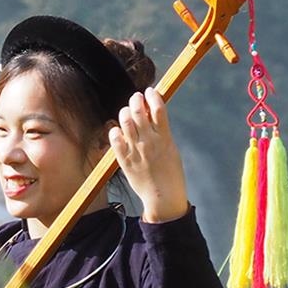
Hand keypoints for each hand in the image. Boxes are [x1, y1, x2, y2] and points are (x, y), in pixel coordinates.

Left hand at [108, 88, 189, 222]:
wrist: (163, 196)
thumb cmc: (170, 172)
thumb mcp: (171, 149)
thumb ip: (162, 132)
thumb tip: (153, 113)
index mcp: (165, 138)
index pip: (158, 109)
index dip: (153, 96)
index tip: (151, 91)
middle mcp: (149, 142)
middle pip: (139, 111)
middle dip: (137, 99)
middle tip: (137, 97)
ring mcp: (135, 150)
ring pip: (125, 121)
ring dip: (126, 111)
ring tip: (128, 111)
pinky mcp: (124, 160)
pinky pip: (115, 139)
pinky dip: (115, 130)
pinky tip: (118, 130)